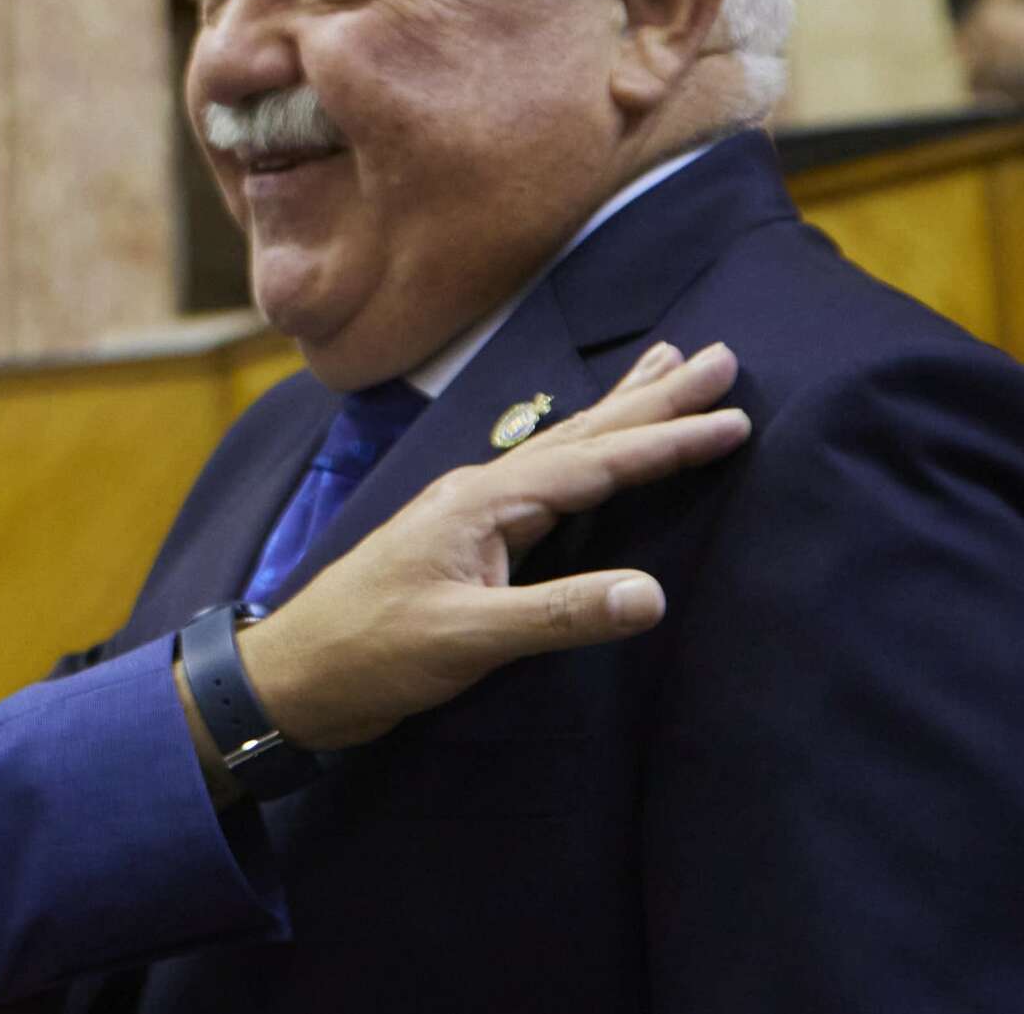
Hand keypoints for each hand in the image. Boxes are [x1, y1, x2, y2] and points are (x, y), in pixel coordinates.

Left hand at [228, 340, 748, 762]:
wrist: (297, 674)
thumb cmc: (370, 653)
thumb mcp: (466, 639)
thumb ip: (557, 615)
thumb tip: (652, 595)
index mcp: (482, 502)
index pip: (592, 464)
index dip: (665, 442)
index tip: (733, 416)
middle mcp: (480, 493)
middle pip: (582, 435)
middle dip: (652, 400)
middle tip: (719, 356)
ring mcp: (472, 514)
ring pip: (564, 450)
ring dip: (619, 414)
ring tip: (665, 369)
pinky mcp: (470, 543)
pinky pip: (546, 485)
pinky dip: (583, 456)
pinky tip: (591, 446)